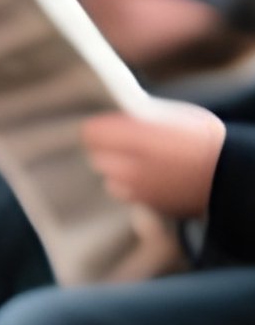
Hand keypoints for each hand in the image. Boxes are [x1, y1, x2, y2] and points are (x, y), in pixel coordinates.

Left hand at [83, 104, 226, 218]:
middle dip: (106, 151)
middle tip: (122, 144)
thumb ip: (140, 119)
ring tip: (139, 163)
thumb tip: (119, 118)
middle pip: (98, 159)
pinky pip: (131, 197)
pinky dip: (134, 190)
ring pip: (111, 181)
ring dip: (118, 173)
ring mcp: (144, 191)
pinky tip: (152, 179)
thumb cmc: (205, 139)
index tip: (105, 127)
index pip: (92, 134)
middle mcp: (135, 167)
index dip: (98, 129)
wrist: (233, 176)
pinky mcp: (155, 208)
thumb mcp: (172, 115)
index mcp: (138, 137)